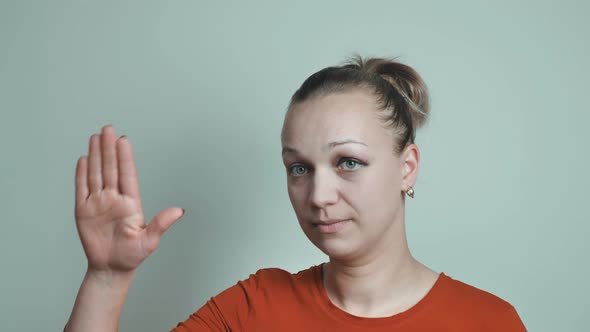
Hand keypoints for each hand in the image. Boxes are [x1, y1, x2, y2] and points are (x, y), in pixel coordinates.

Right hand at [74, 125, 184, 273]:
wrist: (110, 269)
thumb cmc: (131, 256)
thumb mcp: (149, 241)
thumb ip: (161, 224)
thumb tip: (179, 211)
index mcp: (131, 203)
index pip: (127, 175)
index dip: (125, 158)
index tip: (124, 140)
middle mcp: (114, 199)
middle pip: (110, 169)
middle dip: (109, 149)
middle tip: (108, 129)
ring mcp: (98, 203)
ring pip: (96, 174)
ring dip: (96, 156)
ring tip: (96, 137)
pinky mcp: (83, 211)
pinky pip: (82, 189)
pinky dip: (82, 174)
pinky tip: (84, 159)